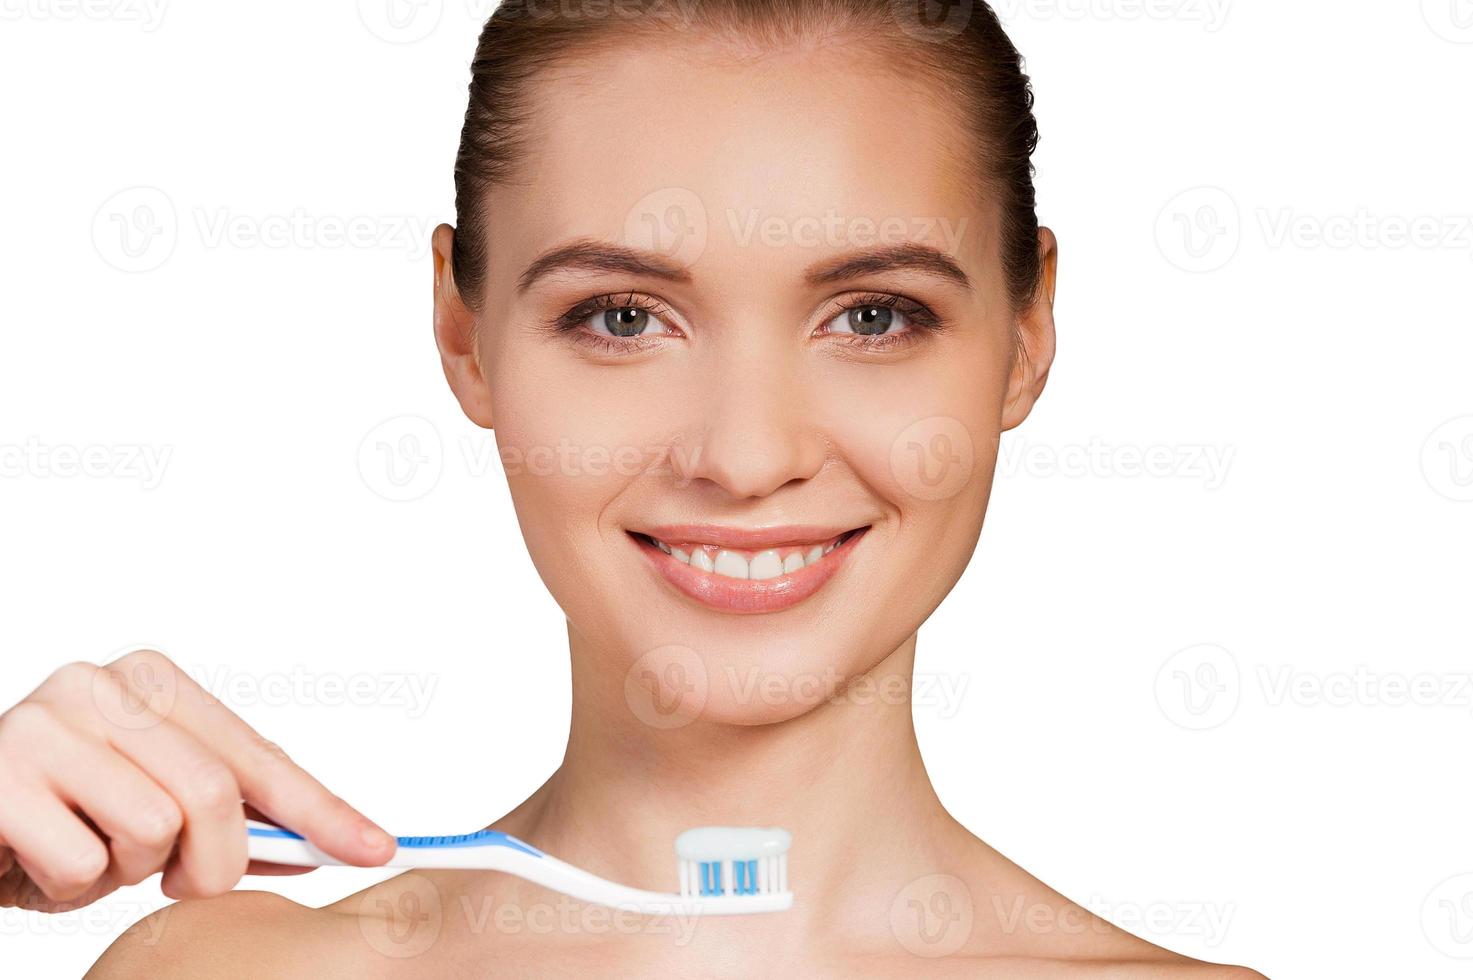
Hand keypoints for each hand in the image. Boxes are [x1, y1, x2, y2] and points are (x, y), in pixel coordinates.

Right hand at [0, 649, 395, 911]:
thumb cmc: (66, 814)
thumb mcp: (159, 807)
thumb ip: (240, 815)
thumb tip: (336, 842)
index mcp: (153, 680)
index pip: (257, 755)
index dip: (320, 811)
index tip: (376, 848)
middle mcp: (101, 684)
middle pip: (213, 793)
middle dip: (210, 863)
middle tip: (173, 879)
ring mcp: (44, 723)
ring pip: (151, 828)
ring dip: (126, 871)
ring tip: (89, 851)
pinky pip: (81, 861)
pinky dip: (71, 884)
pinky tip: (43, 859)